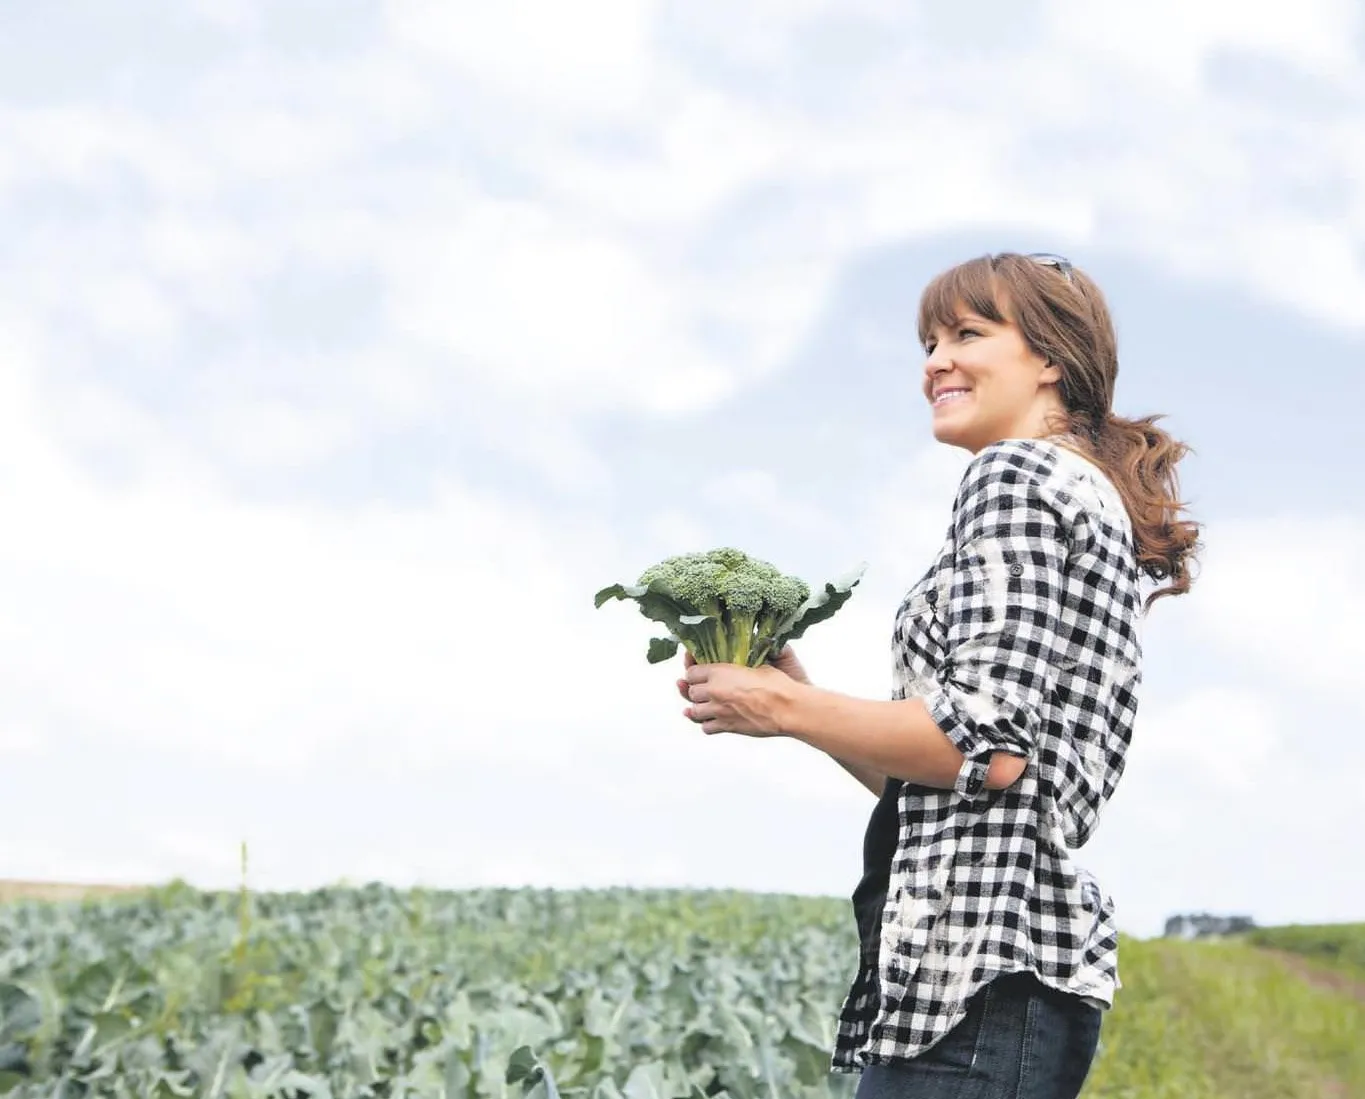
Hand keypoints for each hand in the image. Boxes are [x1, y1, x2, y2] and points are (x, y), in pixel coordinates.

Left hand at [674, 649, 805, 736]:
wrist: (787, 708)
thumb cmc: (777, 686)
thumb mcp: (758, 664)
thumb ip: (742, 665)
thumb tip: (744, 662)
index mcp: (719, 672)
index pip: (691, 672)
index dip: (693, 673)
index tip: (695, 673)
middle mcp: (714, 691)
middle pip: (690, 692)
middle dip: (695, 691)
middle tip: (703, 690)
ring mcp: (718, 710)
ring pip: (695, 712)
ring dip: (699, 709)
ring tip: (705, 706)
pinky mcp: (726, 726)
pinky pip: (706, 728)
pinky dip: (708, 724)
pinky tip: (712, 721)